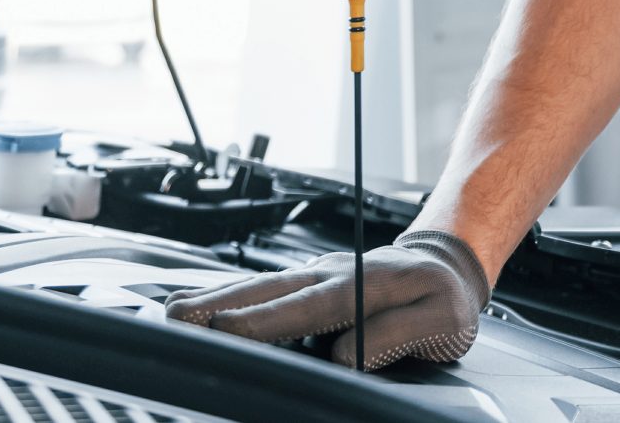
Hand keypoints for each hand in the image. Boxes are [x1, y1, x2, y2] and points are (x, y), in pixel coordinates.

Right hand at [164, 229, 488, 367]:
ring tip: (173, 310)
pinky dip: (231, 294)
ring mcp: (316, 274)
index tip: (224, 330)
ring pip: (260, 286)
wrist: (446, 263)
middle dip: (220, 304)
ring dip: (216, 297)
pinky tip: (204, 304)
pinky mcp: (309, 281)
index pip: (306, 308)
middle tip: (175, 317)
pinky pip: (266, 288)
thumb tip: (345, 356)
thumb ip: (395, 336)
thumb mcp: (441, 321)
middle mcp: (331, 275)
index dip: (264, 322)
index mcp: (362, 286)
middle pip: (268, 291)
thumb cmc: (443, 298)